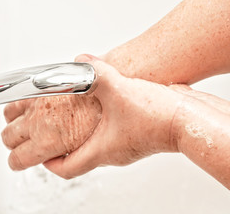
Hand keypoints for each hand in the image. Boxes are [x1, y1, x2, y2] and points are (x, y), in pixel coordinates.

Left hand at [2, 54, 184, 178]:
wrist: (191, 118)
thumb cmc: (158, 116)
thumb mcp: (118, 89)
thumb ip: (94, 74)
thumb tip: (80, 61)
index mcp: (101, 150)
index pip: (66, 168)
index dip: (48, 163)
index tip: (38, 155)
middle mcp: (112, 152)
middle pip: (78, 157)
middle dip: (61, 147)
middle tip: (49, 134)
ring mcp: (125, 145)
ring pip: (95, 144)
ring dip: (81, 133)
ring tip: (72, 117)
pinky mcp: (136, 135)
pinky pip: (112, 133)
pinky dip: (100, 124)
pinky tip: (103, 106)